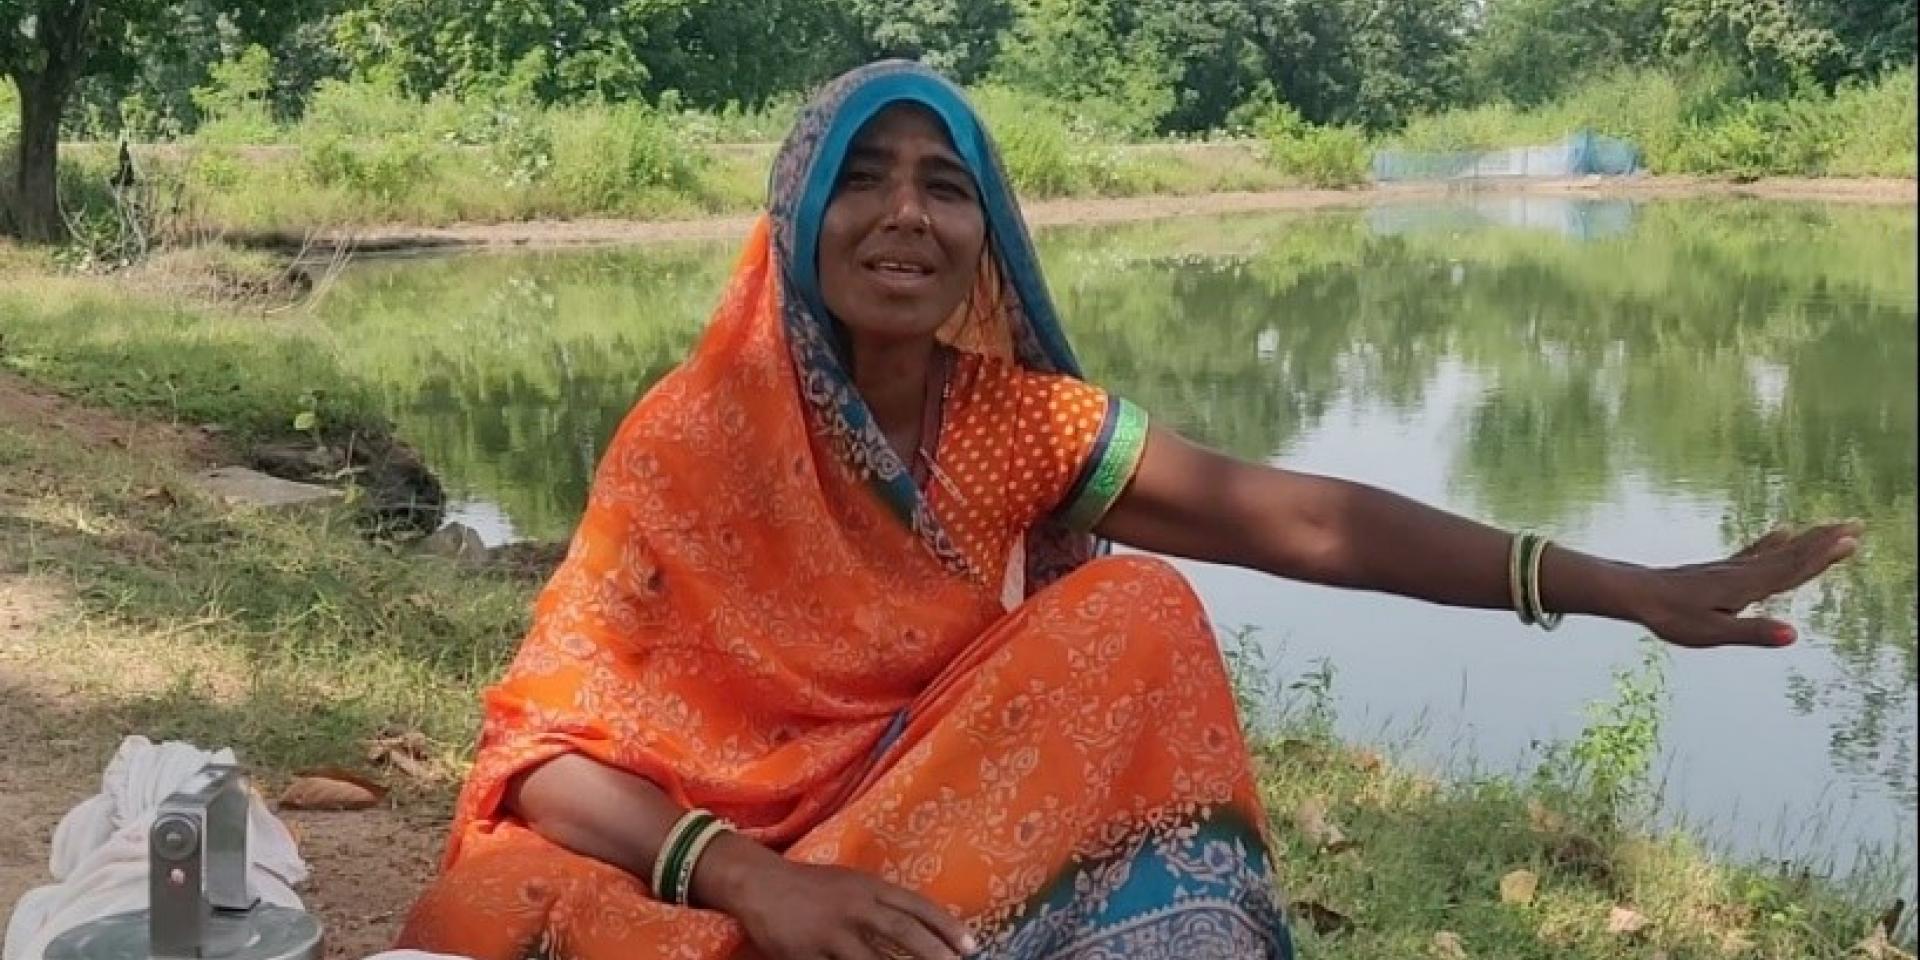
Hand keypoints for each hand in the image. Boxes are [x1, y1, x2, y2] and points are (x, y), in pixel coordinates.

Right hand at [698, 838, 975, 959]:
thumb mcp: (851, 884)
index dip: (945, 927)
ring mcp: (831, 932)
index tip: (971, 946)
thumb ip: (880, 903)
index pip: (916, 907)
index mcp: (869, 887)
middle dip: (933, 953)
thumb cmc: (811, 886)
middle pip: (903, 932)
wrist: (758, 883)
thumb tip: (917, 926)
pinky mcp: (808, 954)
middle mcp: (855, 906)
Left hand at [1631, 521, 1862, 648]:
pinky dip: (1774, 541)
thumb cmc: (1672, 617)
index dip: (1823, 558)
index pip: (1793, 570)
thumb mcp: (1713, 633)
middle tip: (1857, 524)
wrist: (1636, 593)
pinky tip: (1785, 530)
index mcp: (1748, 587)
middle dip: (1825, 540)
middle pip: (1792, 554)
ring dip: (1808, 538)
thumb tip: (1794, 635)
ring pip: (1779, 550)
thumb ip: (1754, 632)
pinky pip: (1755, 552)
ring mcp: (1733, 568)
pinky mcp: (1721, 569)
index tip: (1851, 541)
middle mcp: (1744, 572)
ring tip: (1833, 524)